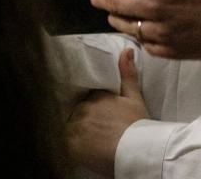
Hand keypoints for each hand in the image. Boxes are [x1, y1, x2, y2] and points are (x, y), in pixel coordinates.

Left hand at [67, 49, 148, 175]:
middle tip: (88, 128)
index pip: (85, 96)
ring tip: (82, 139)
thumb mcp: (135, 98)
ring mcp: (76, 125)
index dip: (87, 104)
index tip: (92, 111)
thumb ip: (127, 74)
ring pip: (67, 125)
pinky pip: (62, 142)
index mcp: (96, 95)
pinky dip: (66, 144)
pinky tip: (72, 147)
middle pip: (75, 110)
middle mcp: (83, 107)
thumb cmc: (138, 125)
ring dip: (71, 130)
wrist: (137, 150)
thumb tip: (126, 50)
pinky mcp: (72, 144)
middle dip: (79, 117)